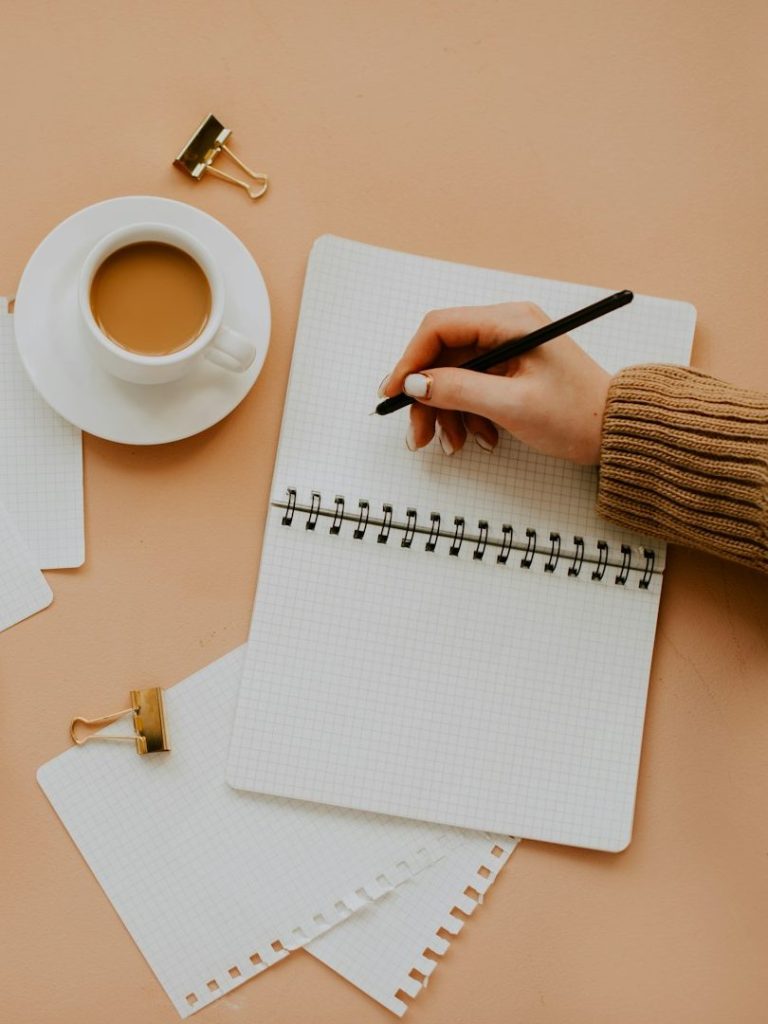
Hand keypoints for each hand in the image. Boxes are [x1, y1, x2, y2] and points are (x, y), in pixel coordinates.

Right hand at [379, 302, 610, 464]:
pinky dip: (467, 414)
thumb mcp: (513, 406)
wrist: (619, 431)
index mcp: (510, 322)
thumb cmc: (578, 415)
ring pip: (454, 375)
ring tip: (452, 445)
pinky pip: (473, 387)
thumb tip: (414, 384)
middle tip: (418, 435)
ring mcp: (508, 348)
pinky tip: (479, 437)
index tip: (393, 393)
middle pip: (443, 355)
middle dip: (427, 397)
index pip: (439, 327)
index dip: (410, 360)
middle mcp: (506, 327)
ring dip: (446, 411)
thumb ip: (459, 390)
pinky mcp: (511, 369)